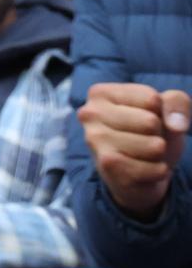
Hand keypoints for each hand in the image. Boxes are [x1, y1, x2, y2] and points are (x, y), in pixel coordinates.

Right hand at [80, 81, 190, 219]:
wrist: (136, 175)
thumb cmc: (148, 135)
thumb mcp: (164, 111)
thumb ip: (176, 102)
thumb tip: (177, 125)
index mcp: (100, 93)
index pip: (151, 99)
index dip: (160, 112)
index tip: (145, 118)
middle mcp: (90, 113)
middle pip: (151, 122)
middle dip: (158, 134)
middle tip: (144, 139)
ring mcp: (95, 140)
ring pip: (154, 146)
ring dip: (158, 154)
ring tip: (143, 155)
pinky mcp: (107, 165)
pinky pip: (154, 169)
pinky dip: (158, 172)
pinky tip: (143, 170)